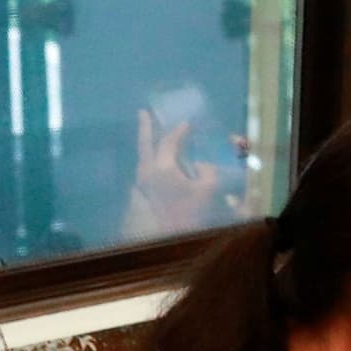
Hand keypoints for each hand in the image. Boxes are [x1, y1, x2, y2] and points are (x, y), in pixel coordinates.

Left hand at [124, 103, 229, 240]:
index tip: (188, 123)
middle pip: (144, 145)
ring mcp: (142, 183)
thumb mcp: (208, 189)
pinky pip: (145, 167)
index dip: (179, 131)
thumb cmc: (191, 213)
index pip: (169, 142)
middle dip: (145, 127)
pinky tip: (157, 159)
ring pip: (143, 156)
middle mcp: (148, 172)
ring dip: (147, 143)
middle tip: (143, 112)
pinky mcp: (143, 192)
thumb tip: (201, 164)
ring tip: (150, 133)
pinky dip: (150, 157)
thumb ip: (206, 171)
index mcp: (163, 168)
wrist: (170, 238)